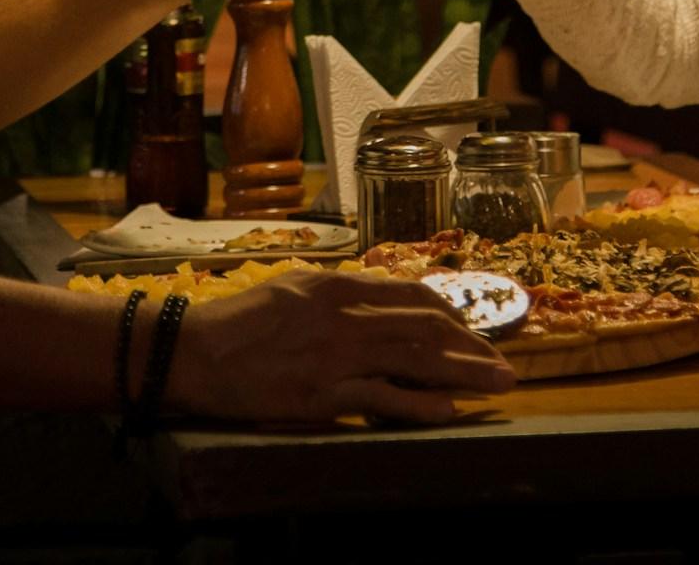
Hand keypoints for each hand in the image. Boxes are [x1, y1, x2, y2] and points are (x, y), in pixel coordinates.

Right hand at [171, 268, 516, 423]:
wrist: (194, 352)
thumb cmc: (242, 320)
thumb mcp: (297, 287)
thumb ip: (342, 292)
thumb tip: (382, 297)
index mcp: (340, 287)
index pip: (412, 296)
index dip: (452, 315)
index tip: (475, 332)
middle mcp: (345, 316)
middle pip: (425, 327)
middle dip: (472, 346)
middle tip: (504, 365)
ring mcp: (336, 357)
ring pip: (415, 360)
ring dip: (463, 374)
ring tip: (497, 385)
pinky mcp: (322, 397)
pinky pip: (381, 400)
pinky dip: (419, 405)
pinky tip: (449, 410)